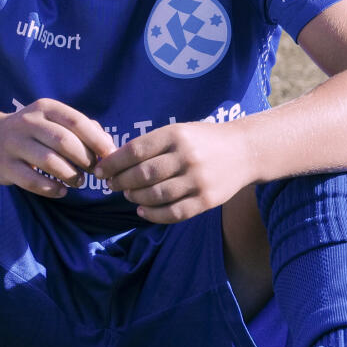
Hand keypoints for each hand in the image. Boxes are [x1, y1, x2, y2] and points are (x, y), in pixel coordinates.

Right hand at [0, 99, 115, 197]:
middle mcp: (27, 122)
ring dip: (70, 175)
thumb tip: (108, 145)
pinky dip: (51, 189)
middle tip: (93, 171)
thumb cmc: (31, 132)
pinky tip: (61, 191)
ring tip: (78, 182)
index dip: (96, 140)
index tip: (109, 155)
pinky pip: (32, 181)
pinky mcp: (5, 166)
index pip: (76, 121)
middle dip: (84, 159)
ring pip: (49, 162)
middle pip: (64, 141)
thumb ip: (81, 128)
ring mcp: (14, 144)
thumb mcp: (52, 120)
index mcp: (45, 108)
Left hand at [93, 119, 250, 222]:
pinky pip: (174, 213)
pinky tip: (142, 211)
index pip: (134, 151)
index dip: (112, 163)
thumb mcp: (179, 131)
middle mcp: (186, 156)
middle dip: (120, 182)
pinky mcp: (207, 200)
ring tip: (128, 195)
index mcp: (176, 135)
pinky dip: (153, 215)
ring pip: (155, 195)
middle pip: (142, 175)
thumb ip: (151, 144)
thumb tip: (114, 162)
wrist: (246, 151)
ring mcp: (198, 180)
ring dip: (135, 197)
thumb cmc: (204, 140)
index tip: (100, 170)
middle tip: (112, 185)